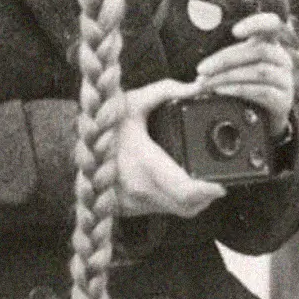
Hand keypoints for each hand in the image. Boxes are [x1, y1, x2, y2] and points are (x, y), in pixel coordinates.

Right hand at [117, 79, 225, 217]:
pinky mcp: (128, 210)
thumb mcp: (133, 100)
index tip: (221, 185)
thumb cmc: (105, 123)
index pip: (185, 190)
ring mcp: (133, 203)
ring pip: (176, 211)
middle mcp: (139, 188)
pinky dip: (176, 202)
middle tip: (217, 182)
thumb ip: (166, 89)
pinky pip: (162, 211)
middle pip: (188, 206)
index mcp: (144, 163)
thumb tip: (197, 87)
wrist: (77, 148)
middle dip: (207, 197)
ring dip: (193, 201)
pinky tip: (179, 186)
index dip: (208, 192)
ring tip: (201, 183)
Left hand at [194, 11, 295, 136]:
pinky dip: (238, 90)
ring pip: (258, 71)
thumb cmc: (247, 85)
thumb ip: (225, 60)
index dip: (256, 23)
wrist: (265, 118)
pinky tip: (221, 91)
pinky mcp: (283, 100)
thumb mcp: (239, 66)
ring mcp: (285, 80)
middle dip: (225, 59)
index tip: (235, 32)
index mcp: (270, 44)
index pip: (272, 24)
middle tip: (201, 69)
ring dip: (227, 76)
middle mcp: (282, 59)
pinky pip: (261, 91)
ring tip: (206, 83)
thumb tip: (197, 67)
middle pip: (259, 51)